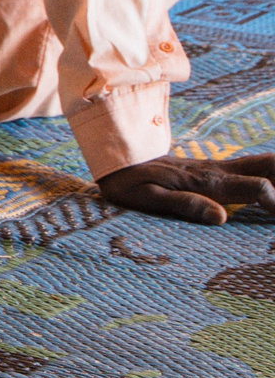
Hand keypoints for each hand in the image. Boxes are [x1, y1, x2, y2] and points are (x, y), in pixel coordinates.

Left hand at [98, 155, 274, 223]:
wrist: (117, 160)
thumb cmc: (130, 183)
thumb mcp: (150, 199)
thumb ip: (186, 206)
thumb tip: (221, 218)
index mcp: (209, 183)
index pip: (259, 188)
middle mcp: (220, 171)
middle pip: (271, 165)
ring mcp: (219, 167)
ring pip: (265, 162)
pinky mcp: (215, 169)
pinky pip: (252, 167)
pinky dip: (271, 174)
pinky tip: (272, 188)